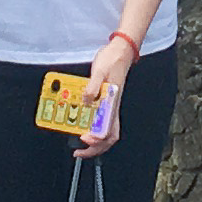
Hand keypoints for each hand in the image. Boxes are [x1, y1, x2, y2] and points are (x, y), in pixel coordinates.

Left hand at [76, 31, 138, 155]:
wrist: (121, 51)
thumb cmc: (113, 60)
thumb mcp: (99, 71)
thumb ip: (92, 87)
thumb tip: (85, 102)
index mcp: (112, 103)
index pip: (107, 130)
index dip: (96, 139)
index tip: (84, 139)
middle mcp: (113, 108)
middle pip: (109, 137)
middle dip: (95, 148)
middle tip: (80, 150)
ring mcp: (111, 106)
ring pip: (107, 132)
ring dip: (95, 142)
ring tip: (81, 143)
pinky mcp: (108, 102)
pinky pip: (102, 121)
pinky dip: (94, 128)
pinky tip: (84, 125)